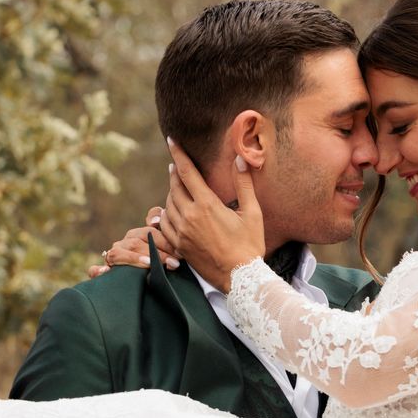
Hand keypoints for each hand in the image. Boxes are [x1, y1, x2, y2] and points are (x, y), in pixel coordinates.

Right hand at [87, 206, 180, 277]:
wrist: (148, 287)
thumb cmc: (161, 263)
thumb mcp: (167, 248)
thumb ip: (163, 228)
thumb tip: (154, 221)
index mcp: (138, 236)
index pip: (149, 232)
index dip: (164, 241)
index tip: (179, 253)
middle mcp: (124, 244)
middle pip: (136, 242)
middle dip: (156, 253)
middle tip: (173, 263)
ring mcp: (112, 257)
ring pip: (118, 254)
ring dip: (133, 258)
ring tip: (149, 264)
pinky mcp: (103, 272)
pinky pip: (95, 270)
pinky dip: (98, 271)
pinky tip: (105, 272)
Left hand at [159, 137, 264, 291]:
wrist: (240, 277)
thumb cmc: (250, 245)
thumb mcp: (252, 213)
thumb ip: (244, 184)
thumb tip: (240, 158)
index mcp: (207, 205)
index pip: (187, 173)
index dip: (178, 154)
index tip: (171, 140)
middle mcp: (190, 217)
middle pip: (175, 187)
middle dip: (175, 173)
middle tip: (176, 164)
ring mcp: (182, 233)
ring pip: (168, 205)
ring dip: (172, 193)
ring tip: (177, 187)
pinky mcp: (179, 246)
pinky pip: (165, 225)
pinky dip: (166, 214)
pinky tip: (171, 212)